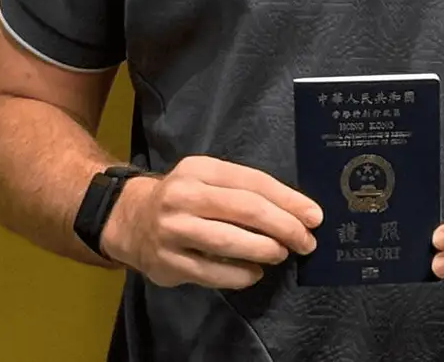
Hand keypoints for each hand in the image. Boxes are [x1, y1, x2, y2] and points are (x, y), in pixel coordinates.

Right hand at [101, 155, 322, 290]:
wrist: (129, 219)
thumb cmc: (183, 199)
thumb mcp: (207, 179)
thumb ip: (244, 190)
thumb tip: (297, 212)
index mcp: (200, 169)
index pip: (253, 182)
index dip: (288, 200)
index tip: (314, 216)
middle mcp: (184, 195)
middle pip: (245, 209)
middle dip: (284, 226)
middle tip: (306, 241)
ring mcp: (173, 229)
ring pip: (229, 241)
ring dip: (264, 250)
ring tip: (281, 254)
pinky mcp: (168, 261)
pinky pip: (212, 272)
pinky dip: (240, 275)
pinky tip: (255, 273)